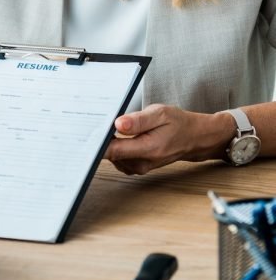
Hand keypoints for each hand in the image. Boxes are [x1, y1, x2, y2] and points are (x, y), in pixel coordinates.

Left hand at [105, 103, 233, 174]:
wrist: (194, 137)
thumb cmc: (178, 123)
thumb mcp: (160, 113)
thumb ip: (138, 120)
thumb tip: (117, 124)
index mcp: (148, 148)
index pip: (114, 151)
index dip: (97, 143)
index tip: (86, 134)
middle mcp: (142, 162)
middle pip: (110, 155)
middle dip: (100, 140)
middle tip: (93, 123)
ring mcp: (140, 166)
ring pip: (113, 157)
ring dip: (107, 143)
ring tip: (108, 127)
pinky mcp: (137, 166)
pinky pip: (118, 158)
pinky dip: (115, 148)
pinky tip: (116, 135)